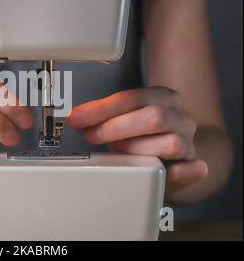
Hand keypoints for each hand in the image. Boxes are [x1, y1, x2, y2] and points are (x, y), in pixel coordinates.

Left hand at [66, 86, 207, 195]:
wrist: (174, 157)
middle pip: (153, 116)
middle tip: (91, 136)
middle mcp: (180, 117)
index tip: (78, 118)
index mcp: (162, 97)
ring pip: (170, 143)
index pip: (130, 98)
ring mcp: (189, 142)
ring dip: (138, 148)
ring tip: (119, 151)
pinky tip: (164, 172)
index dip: (101, 109)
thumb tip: (76, 117)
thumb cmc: (142, 137)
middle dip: (116, 127)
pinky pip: (192, 169)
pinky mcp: (194, 167)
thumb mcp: (123, 119)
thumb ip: (103, 117)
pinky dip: (177, 172)